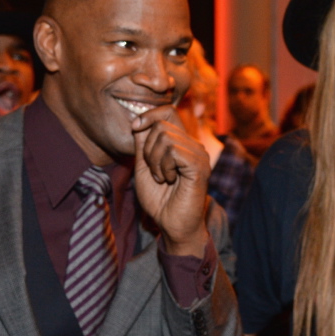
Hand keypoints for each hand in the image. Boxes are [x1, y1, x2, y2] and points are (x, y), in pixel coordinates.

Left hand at [131, 106, 211, 256]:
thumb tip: (137, 120)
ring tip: (161, 177)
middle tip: (153, 170)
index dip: (149, 115)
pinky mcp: (199, 166)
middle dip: (148, 148)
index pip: (168, 111)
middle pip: (162, 123)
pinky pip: (174, 151)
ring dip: (155, 160)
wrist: (171, 224)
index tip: (135, 127)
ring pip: (166, 136)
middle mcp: (193, 145)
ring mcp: (198, 154)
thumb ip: (142, 144)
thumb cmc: (159, 199)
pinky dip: (164, 166)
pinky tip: (168, 180)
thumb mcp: (143, 166)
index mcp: (182, 143)